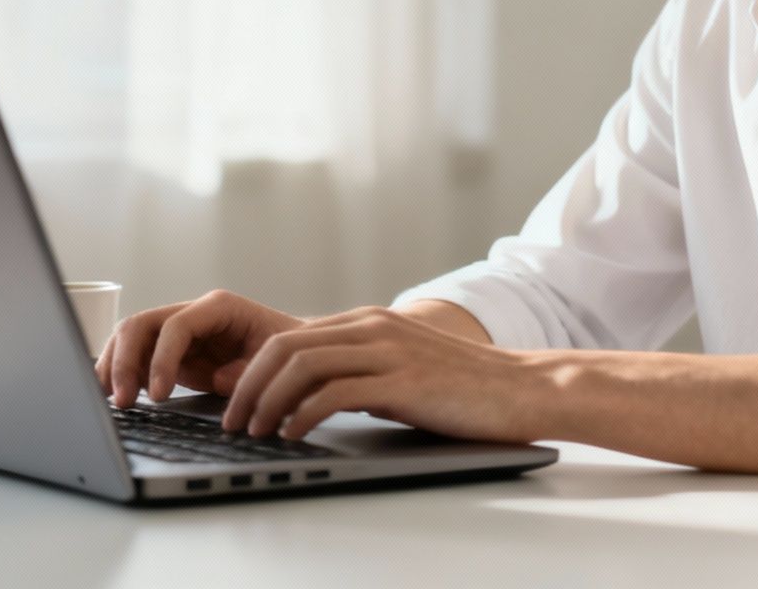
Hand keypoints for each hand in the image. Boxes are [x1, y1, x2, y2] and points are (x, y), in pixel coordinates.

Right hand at [95, 289, 304, 407]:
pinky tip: (118, 397)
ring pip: (130, 338)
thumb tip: (219, 378)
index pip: (175, 326)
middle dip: (124, 362)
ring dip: (114, 367)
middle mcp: (193, 314)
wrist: (294, 353)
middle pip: (141, 325)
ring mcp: (179, 332)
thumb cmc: (288, 352)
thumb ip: (247, 370)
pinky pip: (136, 357)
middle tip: (122, 401)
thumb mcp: (275, 363)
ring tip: (108, 400)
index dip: (161, 359)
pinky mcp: (172, 352)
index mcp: (219, 308)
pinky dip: (122, 374)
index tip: (159, 396)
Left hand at [219, 305, 552, 442]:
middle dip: (248, 386)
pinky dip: (304, 415)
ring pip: (303, 365)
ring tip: (257, 431)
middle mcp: (373, 327)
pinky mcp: (404, 380)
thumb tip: (315, 399)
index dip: (253, 371)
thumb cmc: (464, 388)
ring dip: (268, 401)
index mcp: (369, 322)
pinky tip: (295, 435)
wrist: (522, 388)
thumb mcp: (402, 369)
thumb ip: (361, 373)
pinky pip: (336, 393)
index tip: (235, 403)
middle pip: (285, 347)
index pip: (291, 338)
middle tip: (234, 421)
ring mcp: (388, 350)